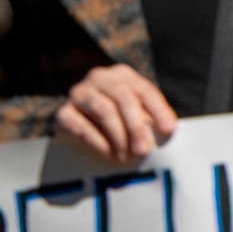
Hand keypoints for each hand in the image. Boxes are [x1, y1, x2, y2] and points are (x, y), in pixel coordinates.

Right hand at [55, 64, 178, 164]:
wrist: (75, 126)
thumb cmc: (116, 121)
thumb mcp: (133, 114)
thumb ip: (148, 119)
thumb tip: (168, 132)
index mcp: (122, 74)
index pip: (144, 90)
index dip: (159, 110)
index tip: (169, 131)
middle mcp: (99, 78)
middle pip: (123, 98)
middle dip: (136, 125)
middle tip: (144, 150)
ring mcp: (79, 93)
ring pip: (104, 110)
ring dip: (119, 135)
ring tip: (126, 157)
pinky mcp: (63, 114)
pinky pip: (82, 126)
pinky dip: (98, 142)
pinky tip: (108, 154)